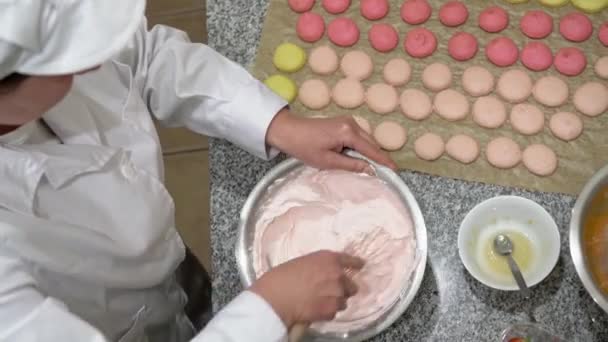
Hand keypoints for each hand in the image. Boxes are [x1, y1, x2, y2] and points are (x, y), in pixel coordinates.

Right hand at [249, 250, 363, 327]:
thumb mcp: (302, 262)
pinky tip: (314, 310)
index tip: (361, 266)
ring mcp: (337, 294)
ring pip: (344, 300)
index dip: (356, 264)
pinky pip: (334, 312)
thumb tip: (323, 273)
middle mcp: (337, 275)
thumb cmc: (281, 277)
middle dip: (343, 288)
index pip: (350, 261)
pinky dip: (327, 312)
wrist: (275, 298)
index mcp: (329, 259)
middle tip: (328, 291)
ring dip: (335, 301)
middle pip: (351, 284)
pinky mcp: (332, 310)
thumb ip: (318, 266)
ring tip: (318, 302)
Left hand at [266, 109, 397, 171]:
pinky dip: (361, 147)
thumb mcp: (328, 161)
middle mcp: (352, 124)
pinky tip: (358, 158)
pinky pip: (358, 136)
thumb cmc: (305, 147)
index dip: (383, 161)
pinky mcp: (344, 122)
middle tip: (384, 173)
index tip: (395, 170)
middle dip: (377, 157)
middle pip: (371, 143)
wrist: (289, 131)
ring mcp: (348, 121)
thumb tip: (370, 169)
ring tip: (371, 168)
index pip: (372, 149)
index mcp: (348, 133)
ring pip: (365, 140)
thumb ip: (351, 165)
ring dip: (368, 152)